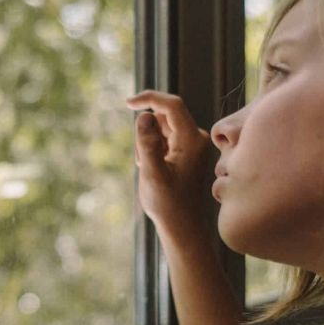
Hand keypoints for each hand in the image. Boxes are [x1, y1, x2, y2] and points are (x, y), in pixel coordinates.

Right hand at [126, 90, 211, 238]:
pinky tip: (154, 170)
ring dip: (148, 142)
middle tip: (144, 161)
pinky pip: (164, 138)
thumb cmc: (169, 204)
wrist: (183, 226)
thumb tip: (143, 115)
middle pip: (164, 116)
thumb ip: (147, 144)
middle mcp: (196, 138)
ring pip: (161, 127)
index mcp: (192, 140)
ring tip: (149, 169)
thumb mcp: (152, 174)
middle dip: (147, 132)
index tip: (128, 102)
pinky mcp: (185, 151)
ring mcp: (191, 144)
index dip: (149, 98)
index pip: (172, 105)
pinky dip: (153, 149)